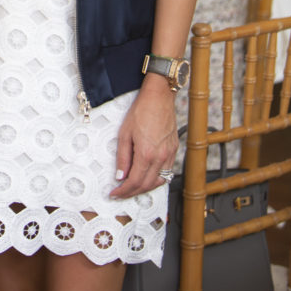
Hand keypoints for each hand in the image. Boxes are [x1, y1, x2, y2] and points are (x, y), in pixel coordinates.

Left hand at [109, 77, 177, 199]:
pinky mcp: (174, 150)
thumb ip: (123, 157)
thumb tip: (120, 175)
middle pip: (147, 185)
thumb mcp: (125, 133)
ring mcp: (170, 154)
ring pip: (159, 181)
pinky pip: (166, 172)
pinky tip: (147, 176)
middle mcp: (160, 157)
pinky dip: (156, 178)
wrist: (159, 97)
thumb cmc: (141, 111)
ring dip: (145, 188)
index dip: (123, 191)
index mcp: (146, 154)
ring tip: (133, 187)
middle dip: (132, 192)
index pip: (134, 182)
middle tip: (121, 193)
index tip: (115, 194)